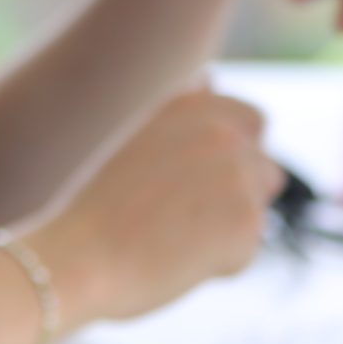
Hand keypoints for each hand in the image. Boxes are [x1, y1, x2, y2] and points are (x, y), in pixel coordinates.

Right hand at [28, 89, 285, 325]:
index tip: (198, 185)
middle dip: (239, 197)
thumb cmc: (96, 209)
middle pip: (265, 171)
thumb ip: (183, 114)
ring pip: (256, 212)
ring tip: (170, 239)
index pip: (252, 121)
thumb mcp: (138, 140)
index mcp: (190, 104)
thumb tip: (210, 78)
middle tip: (183, 221)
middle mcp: (220, 129)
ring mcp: (238, 172)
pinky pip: (247, 251)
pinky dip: (219, 265)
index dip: (234, 158)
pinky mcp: (247, 219)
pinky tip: (175, 261)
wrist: (77, 257)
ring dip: (227, 231)